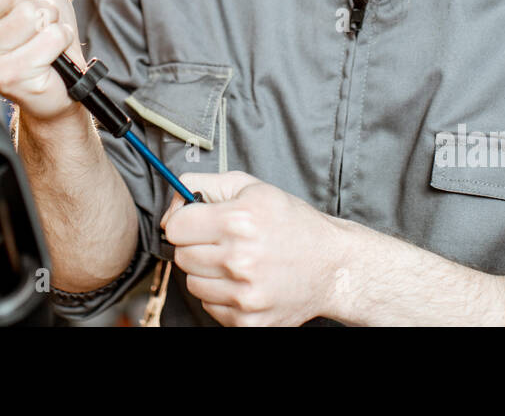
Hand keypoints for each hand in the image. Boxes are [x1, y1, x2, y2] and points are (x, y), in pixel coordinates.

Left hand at [159, 171, 347, 325]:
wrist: (332, 265)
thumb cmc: (292, 223)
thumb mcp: (252, 187)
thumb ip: (204, 185)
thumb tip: (172, 204)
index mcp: (238, 221)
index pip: (176, 227)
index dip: (184, 222)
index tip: (196, 222)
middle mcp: (240, 260)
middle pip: (182, 256)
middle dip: (196, 246)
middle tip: (221, 241)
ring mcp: (244, 295)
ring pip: (193, 284)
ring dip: (207, 272)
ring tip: (235, 261)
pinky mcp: (248, 321)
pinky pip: (210, 306)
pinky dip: (221, 295)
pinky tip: (244, 281)